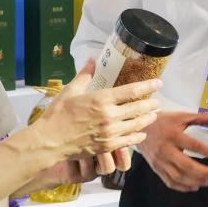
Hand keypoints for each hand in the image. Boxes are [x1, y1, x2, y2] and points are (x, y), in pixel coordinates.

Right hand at [33, 60, 161, 159]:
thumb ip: (84, 75)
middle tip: (158, 102)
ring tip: (154, 115)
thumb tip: (92, 60)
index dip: (148, 86)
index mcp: (101, 99)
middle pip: (138, 108)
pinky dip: (137, 137)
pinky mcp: (107, 146)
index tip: (158, 83)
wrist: (49, 141)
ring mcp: (109, 132)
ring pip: (136, 125)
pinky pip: (128, 141)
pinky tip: (141, 134)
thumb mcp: (70, 91)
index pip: (131, 91)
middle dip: (151, 104)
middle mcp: (109, 116)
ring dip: (147, 119)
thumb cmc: (57, 115)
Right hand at [140, 111, 207, 191]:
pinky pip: (169, 181)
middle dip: (203, 172)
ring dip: (195, 181)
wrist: (139, 129)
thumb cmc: (162, 122)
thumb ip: (201, 118)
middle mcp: (166, 150)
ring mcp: (160, 161)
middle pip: (186, 165)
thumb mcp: (181, 117)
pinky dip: (182, 187)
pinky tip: (194, 187)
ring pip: (178, 176)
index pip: (193, 145)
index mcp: (173, 135)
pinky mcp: (156, 169)